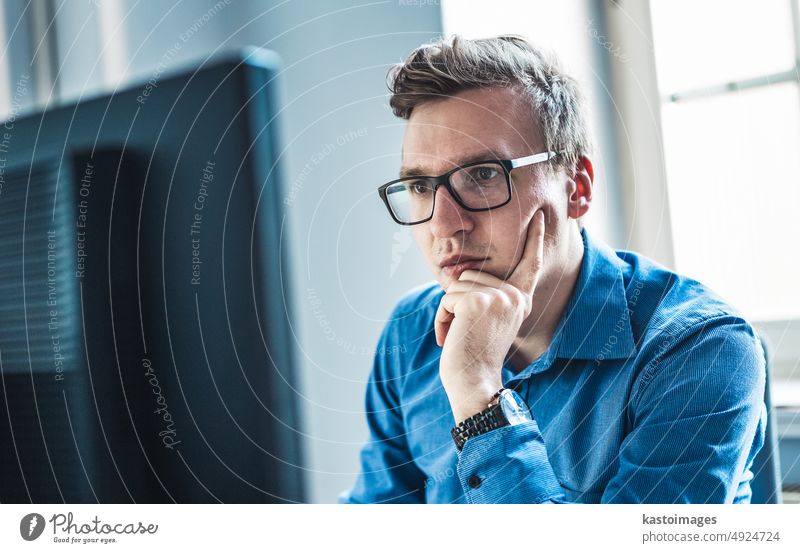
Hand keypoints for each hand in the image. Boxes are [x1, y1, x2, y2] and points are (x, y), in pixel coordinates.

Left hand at [435, 209, 545, 422]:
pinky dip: (441, 319)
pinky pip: (446, 298)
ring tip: (462, 335)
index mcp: (521, 300)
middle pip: (472, 274)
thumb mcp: (487, 321)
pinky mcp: (477, 302)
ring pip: (456, 285)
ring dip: (449, 311)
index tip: (540, 217)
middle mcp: (514, 296)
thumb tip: (458, 272)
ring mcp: (497, 298)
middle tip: (468, 332)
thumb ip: (485, 296)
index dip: (535, 239)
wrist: (475, 383)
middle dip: (459, 302)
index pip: (530, 263)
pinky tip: (451, 339)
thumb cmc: (475, 357)